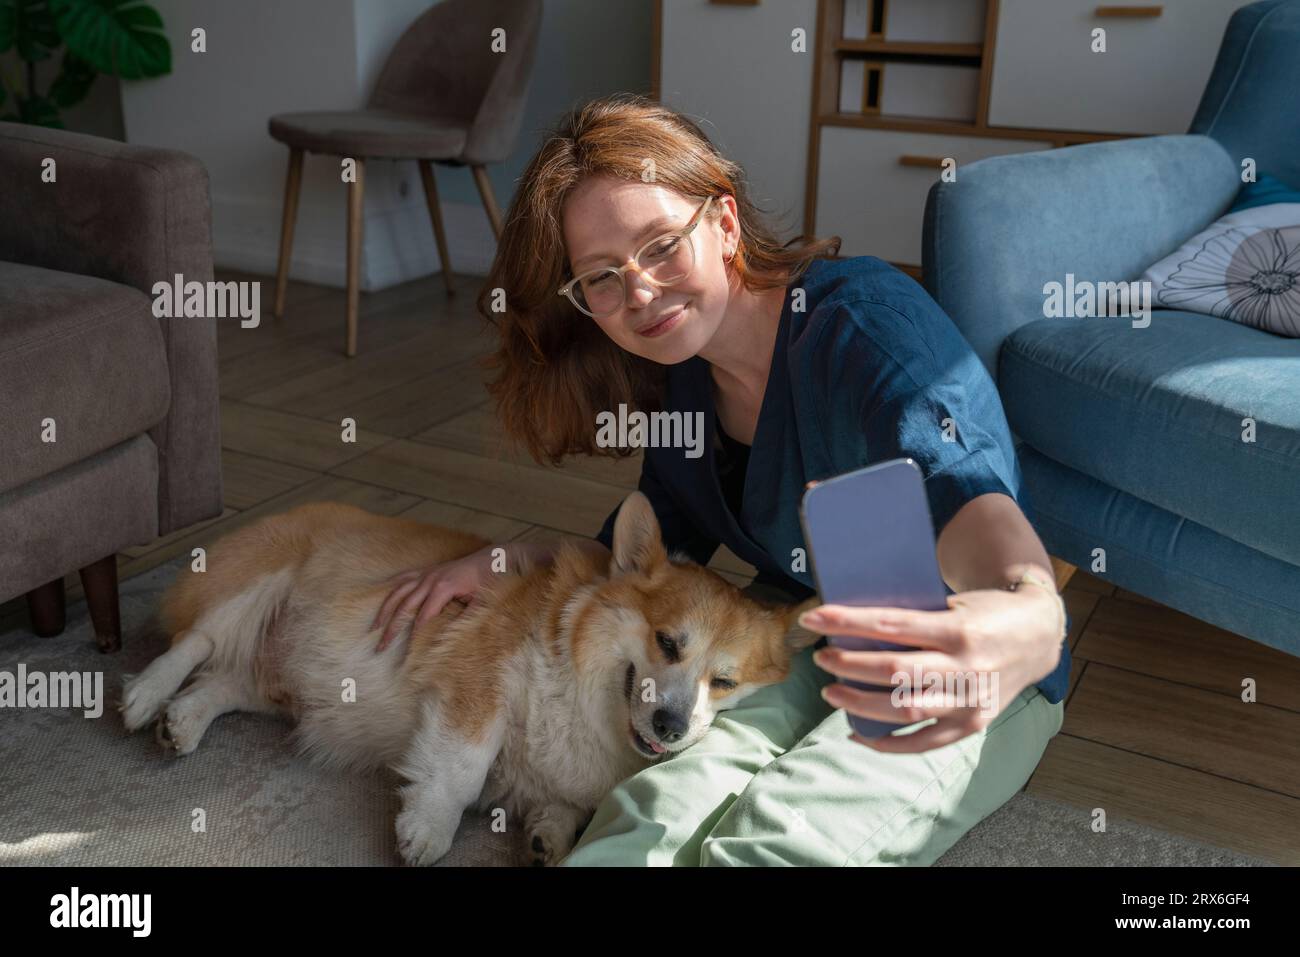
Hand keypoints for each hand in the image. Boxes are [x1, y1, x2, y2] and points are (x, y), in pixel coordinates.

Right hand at [370, 548, 493, 651]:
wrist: (491, 558)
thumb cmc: (488, 580)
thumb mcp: (482, 601)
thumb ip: (467, 618)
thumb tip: (451, 638)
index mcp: (444, 587)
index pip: (423, 616)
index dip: (414, 634)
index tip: (406, 651)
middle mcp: (430, 579)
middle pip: (405, 605)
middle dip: (392, 626)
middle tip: (381, 645)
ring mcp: (427, 573)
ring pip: (398, 591)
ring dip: (385, 609)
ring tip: (374, 627)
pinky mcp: (427, 571)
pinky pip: (403, 578)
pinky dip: (391, 588)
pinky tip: (381, 598)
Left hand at [801, 584, 1064, 752]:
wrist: (1038, 636)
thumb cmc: (985, 611)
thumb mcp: (954, 602)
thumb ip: (913, 616)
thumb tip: (850, 625)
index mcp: (959, 629)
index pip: (891, 626)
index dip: (847, 623)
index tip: (813, 620)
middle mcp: (967, 668)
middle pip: (893, 672)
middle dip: (848, 666)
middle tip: (822, 658)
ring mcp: (971, 702)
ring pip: (904, 710)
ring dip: (859, 704)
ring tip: (831, 693)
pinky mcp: (974, 725)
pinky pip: (925, 742)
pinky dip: (888, 744)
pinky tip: (859, 735)